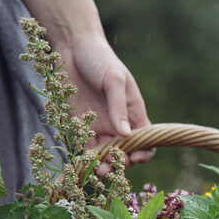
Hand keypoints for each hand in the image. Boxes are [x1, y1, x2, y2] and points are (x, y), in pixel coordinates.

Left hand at [54, 34, 154, 174]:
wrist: (72, 48)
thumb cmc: (100, 59)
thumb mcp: (114, 80)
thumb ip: (119, 107)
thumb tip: (127, 135)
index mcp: (134, 112)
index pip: (147, 140)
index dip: (144, 152)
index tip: (134, 156)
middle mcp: (119, 123)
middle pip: (126, 153)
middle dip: (120, 163)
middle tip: (111, 166)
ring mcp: (100, 126)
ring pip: (106, 155)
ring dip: (103, 166)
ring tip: (97, 170)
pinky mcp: (80, 126)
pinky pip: (85, 148)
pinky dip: (86, 159)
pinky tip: (83, 164)